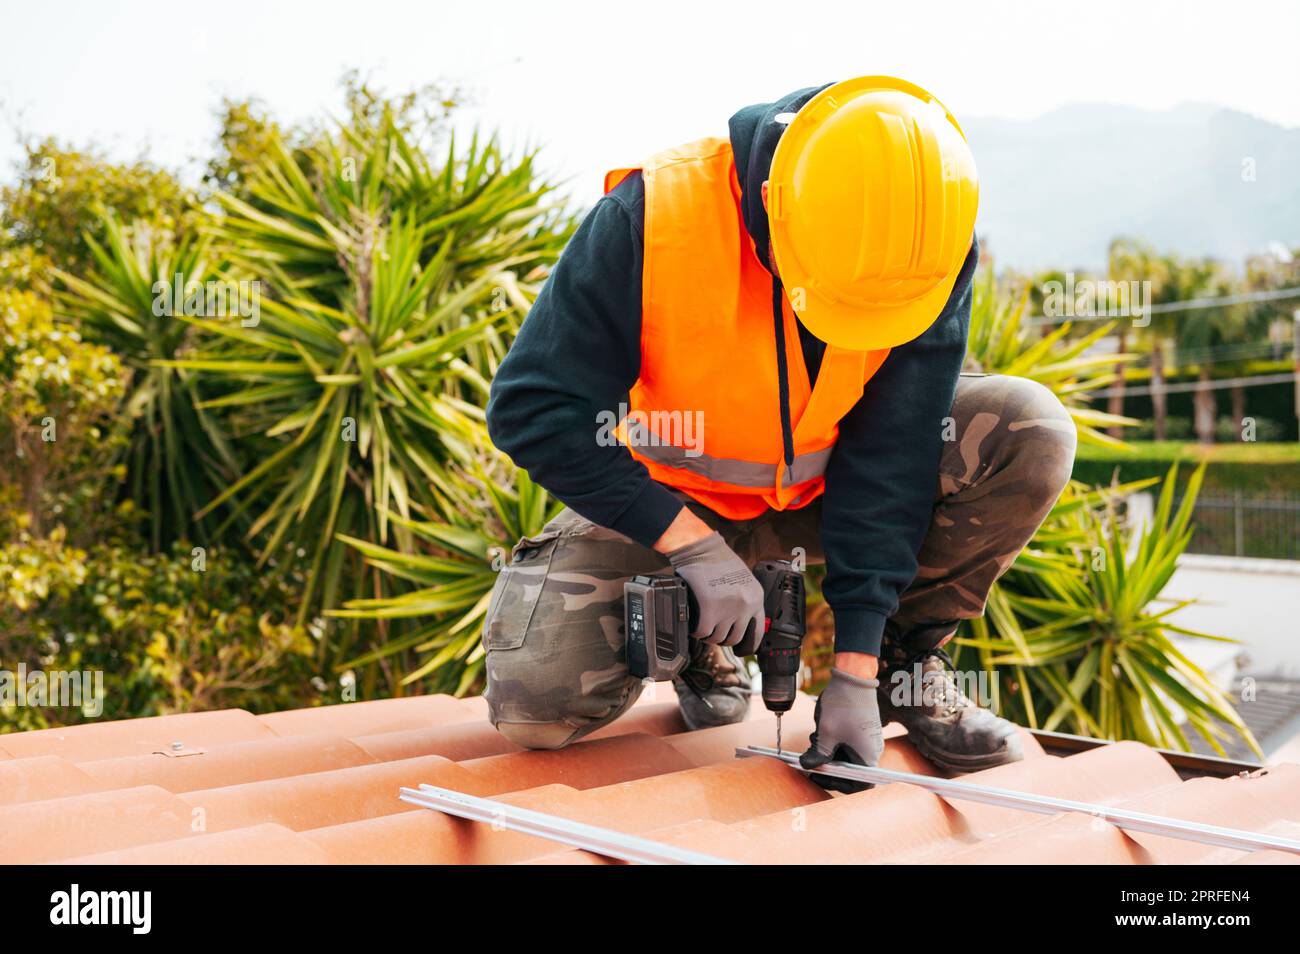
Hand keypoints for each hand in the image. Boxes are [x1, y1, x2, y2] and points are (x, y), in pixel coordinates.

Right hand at [665, 531, 763, 646]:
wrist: (702, 549)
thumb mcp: (743, 579)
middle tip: (714, 631)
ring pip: (717, 637)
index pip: (758, 631)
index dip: (749, 643)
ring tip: (703, 626)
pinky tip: (694, 625)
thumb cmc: (719, 560)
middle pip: (734, 638)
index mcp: (756, 598)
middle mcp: (745, 606)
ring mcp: (728, 609)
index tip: (742, 647)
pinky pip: (702, 632)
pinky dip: (696, 632)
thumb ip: (745, 600)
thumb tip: (739, 621)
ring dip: (708, 635)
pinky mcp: (709, 610)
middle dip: (723, 638)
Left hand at [800, 668, 883, 792]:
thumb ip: (817, 754)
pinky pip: (849, 744)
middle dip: (828, 765)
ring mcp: (868, 739)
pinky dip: (834, 742)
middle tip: (810, 761)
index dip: (838, 785)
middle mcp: (872, 751)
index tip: (820, 777)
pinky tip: (821, 732)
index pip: (859, 784)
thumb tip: (806, 765)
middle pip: (851, 770)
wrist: (854, 677)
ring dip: (828, 753)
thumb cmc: (843, 706)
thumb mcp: (826, 733)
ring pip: (847, 756)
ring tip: (814, 741)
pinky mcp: (863, 730)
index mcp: (867, 757)